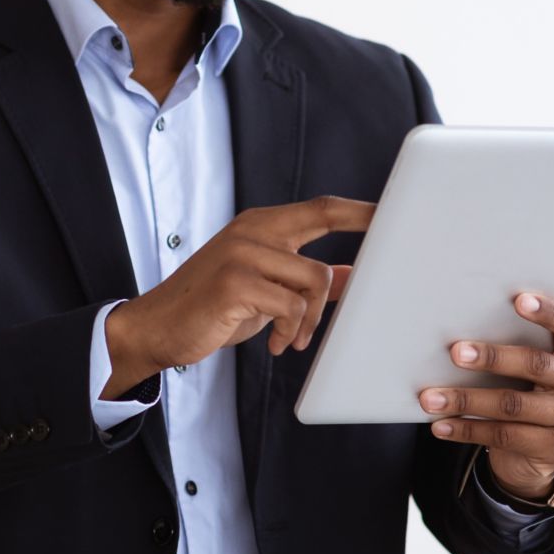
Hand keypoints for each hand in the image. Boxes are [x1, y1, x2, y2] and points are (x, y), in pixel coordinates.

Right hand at [102, 195, 372, 394]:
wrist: (157, 328)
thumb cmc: (214, 308)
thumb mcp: (267, 290)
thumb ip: (307, 280)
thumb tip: (356, 276)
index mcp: (261, 226)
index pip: (321, 207)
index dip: (360, 209)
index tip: (395, 213)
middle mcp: (252, 230)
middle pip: (324, 224)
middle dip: (351, 255)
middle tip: (370, 286)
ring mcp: (241, 253)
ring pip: (315, 277)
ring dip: (312, 318)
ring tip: (295, 339)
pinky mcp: (235, 283)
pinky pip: (292, 307)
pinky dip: (292, 332)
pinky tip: (277, 345)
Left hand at [419, 291, 553, 500]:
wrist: (550, 450)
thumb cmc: (536, 389)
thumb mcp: (541, 367)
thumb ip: (524, 344)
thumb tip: (465, 330)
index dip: (549, 311)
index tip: (518, 300)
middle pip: (537, 364)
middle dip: (492, 357)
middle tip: (456, 352)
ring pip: (513, 405)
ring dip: (465, 400)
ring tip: (430, 397)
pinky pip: (504, 436)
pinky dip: (467, 429)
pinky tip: (441, 425)